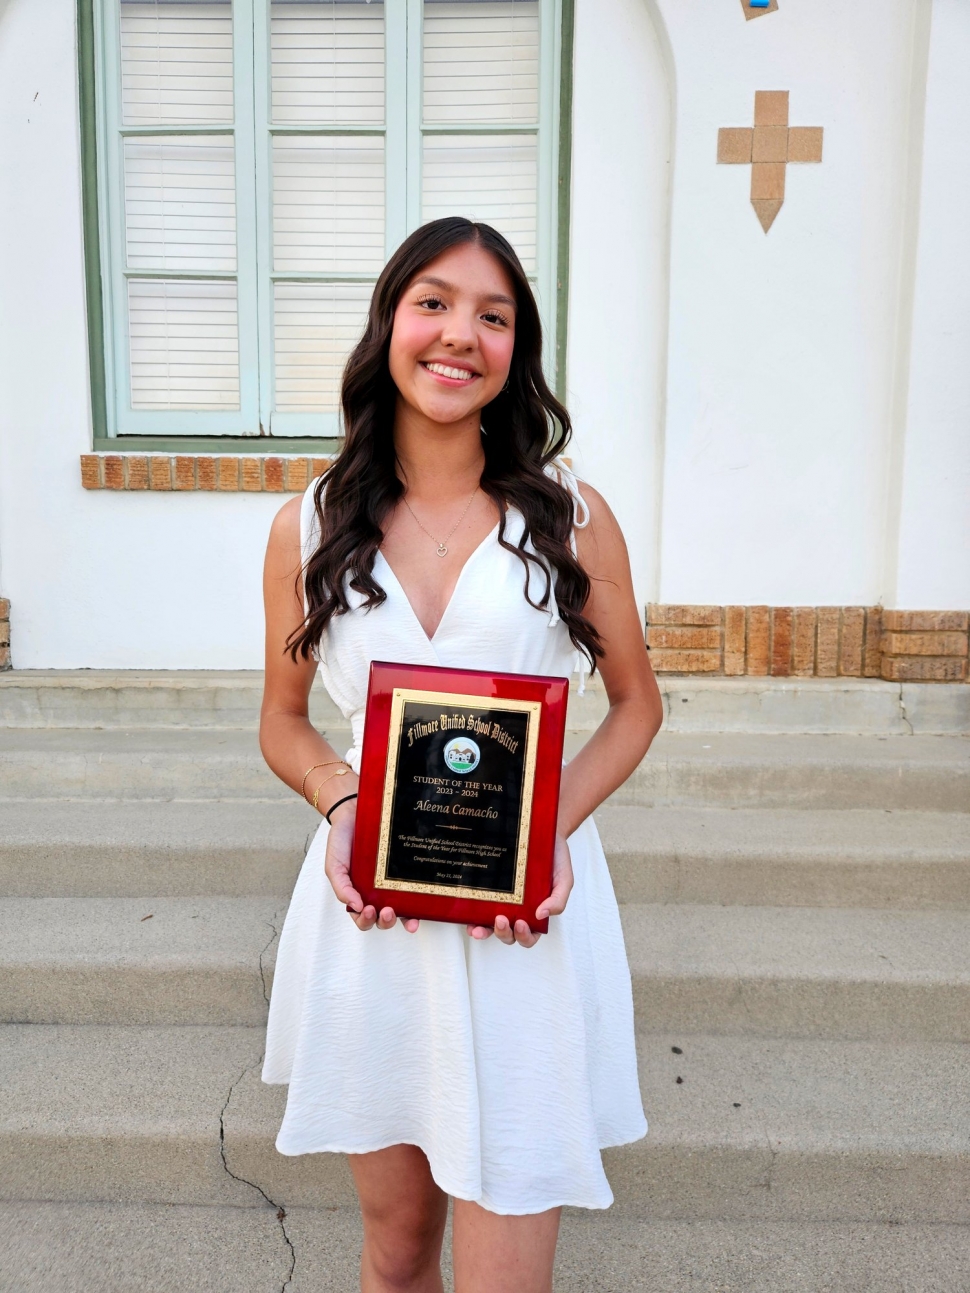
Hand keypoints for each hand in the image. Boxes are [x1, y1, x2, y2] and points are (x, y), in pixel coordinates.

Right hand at [324, 800, 418, 933]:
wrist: (355, 812)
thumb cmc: (342, 841)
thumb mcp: (334, 866)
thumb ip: (342, 887)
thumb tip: (355, 907)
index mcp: (358, 895)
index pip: (362, 918)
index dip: (366, 921)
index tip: (368, 910)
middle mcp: (376, 892)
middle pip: (383, 919)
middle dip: (385, 921)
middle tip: (387, 911)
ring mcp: (392, 883)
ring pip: (401, 910)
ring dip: (404, 919)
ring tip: (403, 914)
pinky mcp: (405, 872)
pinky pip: (414, 890)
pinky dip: (419, 902)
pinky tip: (421, 905)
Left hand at [466, 833, 573, 948]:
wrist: (540, 831)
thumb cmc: (554, 858)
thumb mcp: (564, 879)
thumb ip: (558, 900)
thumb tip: (541, 915)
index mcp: (536, 913)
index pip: (530, 935)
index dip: (524, 936)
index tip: (521, 923)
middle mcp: (517, 911)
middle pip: (508, 935)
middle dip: (503, 933)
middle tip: (500, 920)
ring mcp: (501, 902)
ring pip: (490, 927)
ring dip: (484, 931)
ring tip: (478, 927)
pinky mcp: (488, 890)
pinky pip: (478, 909)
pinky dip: (472, 917)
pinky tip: (468, 916)